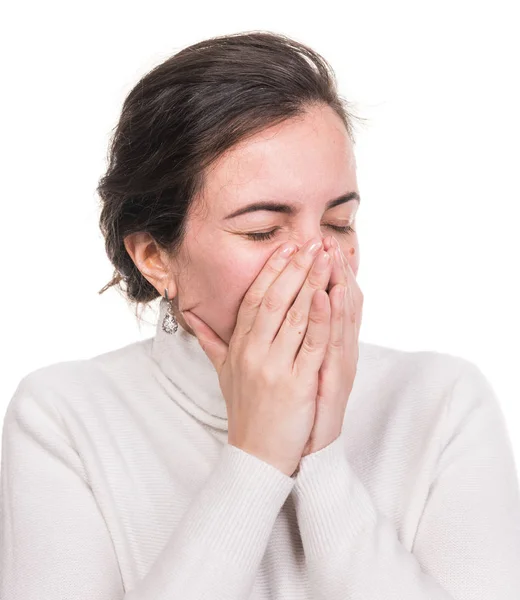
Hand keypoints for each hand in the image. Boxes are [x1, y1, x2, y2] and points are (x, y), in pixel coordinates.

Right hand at [181, 238, 333, 476]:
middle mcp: (253, 352)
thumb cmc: (245, 410)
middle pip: (274, 299)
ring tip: (326, 256)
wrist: (257, 454)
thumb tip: (191, 316)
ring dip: (311, 282)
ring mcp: (273, 368)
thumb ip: (211, 340)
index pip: (254, 298)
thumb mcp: (223, 372)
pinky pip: (310, 345)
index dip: (271, 271)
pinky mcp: (296, 385)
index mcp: (239, 346)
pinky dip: (320, 318)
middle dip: (294, 267)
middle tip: (311, 241)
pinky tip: (329, 295)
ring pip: (293, 316)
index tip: (286, 247)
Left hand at [300, 236, 362, 457]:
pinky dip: (332, 317)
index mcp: (319, 342)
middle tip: (326, 238)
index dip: (318, 272)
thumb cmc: (293, 405)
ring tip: (334, 252)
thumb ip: (282, 340)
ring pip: (341, 314)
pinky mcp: (337, 378)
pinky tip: (330, 293)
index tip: (312, 244)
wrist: (303, 448)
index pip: (323, 298)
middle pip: (336, 300)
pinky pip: (334, 343)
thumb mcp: (290, 368)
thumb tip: (266, 316)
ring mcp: (337, 362)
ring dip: (338, 281)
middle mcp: (333, 348)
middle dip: (329, 268)